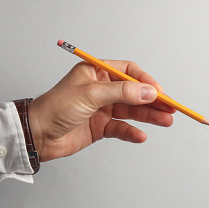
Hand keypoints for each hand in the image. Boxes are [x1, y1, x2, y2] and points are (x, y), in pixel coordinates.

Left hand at [28, 60, 175, 161]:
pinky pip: (121, 128)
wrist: (37, 135)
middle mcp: (100, 89)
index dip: (145, 81)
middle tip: (171, 108)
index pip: (128, 72)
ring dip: (148, 116)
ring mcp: (100, 109)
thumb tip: (149, 91)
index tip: (159, 92)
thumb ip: (121, 93)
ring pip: (130, 111)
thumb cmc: (55, 108)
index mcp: (95, 72)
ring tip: (166, 121)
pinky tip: (141, 135)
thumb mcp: (90, 94)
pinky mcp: (99, 127)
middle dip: (152, 100)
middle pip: (133, 93)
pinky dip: (131, 132)